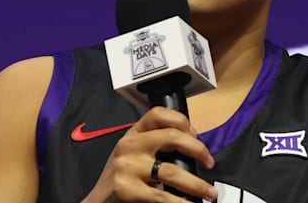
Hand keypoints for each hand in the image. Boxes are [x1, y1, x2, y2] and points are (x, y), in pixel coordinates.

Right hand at [83, 107, 217, 202]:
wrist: (98, 201)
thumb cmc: (120, 178)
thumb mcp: (133, 153)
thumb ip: (154, 145)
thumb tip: (192, 148)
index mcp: (133, 134)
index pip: (158, 114)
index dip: (181, 121)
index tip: (195, 134)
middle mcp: (130, 146)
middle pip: (172, 137)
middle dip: (198, 150)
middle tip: (209, 162)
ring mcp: (128, 168)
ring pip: (172, 172)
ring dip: (197, 185)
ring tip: (208, 193)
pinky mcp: (127, 190)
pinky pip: (163, 196)